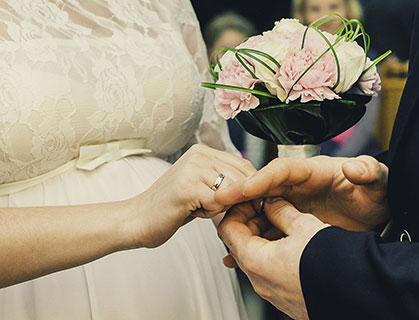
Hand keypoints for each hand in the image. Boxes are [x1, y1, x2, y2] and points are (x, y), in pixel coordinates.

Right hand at [128, 144, 255, 247]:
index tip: (241, 204)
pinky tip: (192, 211)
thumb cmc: (172, 208)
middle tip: (210, 207)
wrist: (137, 220)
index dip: (250, 189)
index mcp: (204, 151)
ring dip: (221, 207)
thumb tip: (260, 188)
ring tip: (198, 207)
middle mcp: (199, 154)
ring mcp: (193, 168)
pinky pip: (219, 202)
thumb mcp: (203, 188)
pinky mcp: (188, 186)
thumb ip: (227, 183)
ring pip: (233, 191)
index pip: (246, 166)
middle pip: (244, 178)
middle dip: (235, 200)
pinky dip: (210, 213)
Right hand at [216, 155, 389, 230]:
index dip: (260, 178)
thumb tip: (355, 168)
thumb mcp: (377, 179)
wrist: (381, 216)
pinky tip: (237, 256)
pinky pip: (267, 232)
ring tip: (226, 236)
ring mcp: (293, 207)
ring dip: (241, 223)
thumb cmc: (377, 193)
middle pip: (261, 189)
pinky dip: (251, 242)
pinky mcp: (293, 226)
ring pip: (259, 212)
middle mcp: (297, 187)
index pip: (281, 170)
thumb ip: (368, 171)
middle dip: (239, 198)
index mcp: (312, 171)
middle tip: (220, 210)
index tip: (242, 189)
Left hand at [218, 198, 327, 319]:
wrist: (356, 293)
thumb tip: (272, 202)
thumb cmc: (331, 263)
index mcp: (256, 261)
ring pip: (256, 259)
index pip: (227, 229)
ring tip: (286, 223)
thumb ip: (281, 210)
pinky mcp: (286, 299)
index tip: (251, 198)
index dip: (237, 208)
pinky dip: (275, 255)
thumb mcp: (305, 225)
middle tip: (268, 207)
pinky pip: (270, 273)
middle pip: (239, 245)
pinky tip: (295, 245)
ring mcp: (272, 293)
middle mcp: (259, 281)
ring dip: (264, 238)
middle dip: (251, 222)